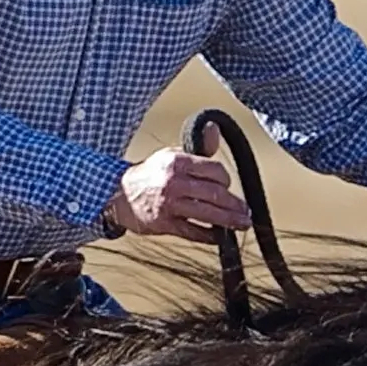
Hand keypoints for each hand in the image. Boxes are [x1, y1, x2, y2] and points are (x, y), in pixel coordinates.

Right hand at [106, 123, 250, 244]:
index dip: (227, 180)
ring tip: (242, 224)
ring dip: (229, 221)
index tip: (229, 186)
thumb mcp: (172, 155)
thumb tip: (215, 129)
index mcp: (176, 162)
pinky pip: (194, 233)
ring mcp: (169, 205)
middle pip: (215, 194)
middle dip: (235, 204)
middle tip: (246, 211)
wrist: (120, 194)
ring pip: (208, 214)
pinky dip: (210, 236)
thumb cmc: (152, 174)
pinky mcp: (165, 225)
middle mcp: (173, 183)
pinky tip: (220, 236)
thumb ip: (198, 149)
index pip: (214, 170)